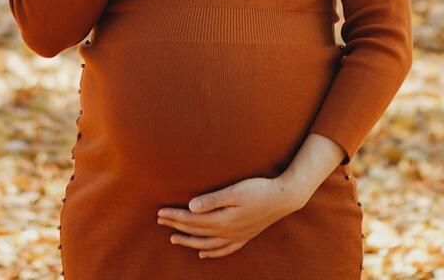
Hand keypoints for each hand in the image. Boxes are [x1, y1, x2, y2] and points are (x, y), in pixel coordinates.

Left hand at [156, 176, 302, 259]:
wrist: (284, 198)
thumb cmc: (259, 189)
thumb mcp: (235, 191)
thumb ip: (212, 200)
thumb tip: (191, 207)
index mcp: (223, 220)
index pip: (192, 220)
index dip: (175, 217)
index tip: (160, 213)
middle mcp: (227, 232)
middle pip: (196, 231)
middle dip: (176, 226)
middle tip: (159, 220)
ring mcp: (236, 236)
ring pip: (207, 243)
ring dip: (189, 241)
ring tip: (174, 238)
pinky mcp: (244, 236)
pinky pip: (224, 250)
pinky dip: (211, 252)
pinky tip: (203, 253)